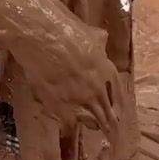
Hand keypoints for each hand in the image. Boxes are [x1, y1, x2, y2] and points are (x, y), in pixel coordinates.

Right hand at [0, 6, 117, 131]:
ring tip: (91, 127)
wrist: (41, 35)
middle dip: (109, 122)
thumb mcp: (89, 32)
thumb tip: (102, 41)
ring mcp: (79, 100)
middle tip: (111, 130)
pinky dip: (68, 127)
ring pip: (91, 121)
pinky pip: (68, 124)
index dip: (117, 105)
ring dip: (91, 124)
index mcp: (107, 70)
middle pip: (108, 113)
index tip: (118, 112)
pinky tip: (67, 128)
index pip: (118, 94)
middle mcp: (97, 88)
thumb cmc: (65, 28)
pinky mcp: (59, 107)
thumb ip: (98, 42)